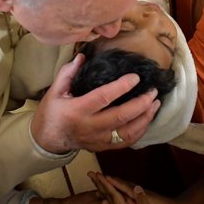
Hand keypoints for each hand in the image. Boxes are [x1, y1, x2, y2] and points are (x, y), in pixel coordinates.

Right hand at [31, 53, 160, 153]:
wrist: (48, 140)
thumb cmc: (52, 113)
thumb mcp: (55, 91)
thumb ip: (68, 73)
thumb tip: (82, 56)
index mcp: (77, 110)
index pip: (103, 98)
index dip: (121, 87)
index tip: (136, 77)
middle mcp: (90, 127)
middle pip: (121, 116)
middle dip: (141, 104)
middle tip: (153, 91)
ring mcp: (98, 139)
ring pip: (128, 132)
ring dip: (145, 118)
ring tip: (155, 104)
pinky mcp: (103, 147)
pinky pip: (126, 142)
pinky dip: (140, 131)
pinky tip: (147, 119)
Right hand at [93, 174, 185, 203]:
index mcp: (144, 197)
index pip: (126, 189)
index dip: (114, 184)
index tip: (101, 178)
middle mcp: (141, 192)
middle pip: (123, 184)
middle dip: (109, 180)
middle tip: (95, 175)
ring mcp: (142, 193)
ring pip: (125, 186)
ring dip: (113, 183)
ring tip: (100, 181)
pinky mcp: (143, 196)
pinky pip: (127, 190)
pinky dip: (118, 188)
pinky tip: (114, 191)